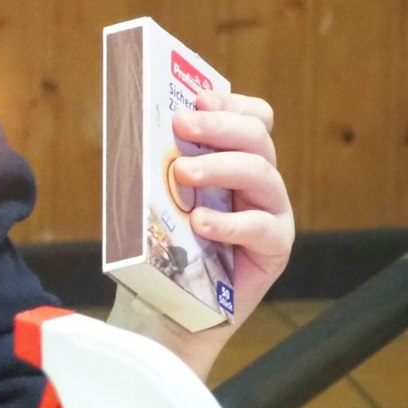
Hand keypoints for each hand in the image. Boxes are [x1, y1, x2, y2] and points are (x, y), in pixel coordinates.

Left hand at [109, 89, 295, 378]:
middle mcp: (259, 183)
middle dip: (220, 126)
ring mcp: (270, 215)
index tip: (198, 98)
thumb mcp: (155, 196)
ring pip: (262, 174)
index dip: (231, 103)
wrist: (164, 309)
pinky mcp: (273, 250)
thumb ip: (158, 164)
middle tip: (182, 125)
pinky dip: (229, 222)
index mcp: (235, 161)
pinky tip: (201, 223)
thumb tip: (134, 128)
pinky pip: (261, 228)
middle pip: (258, 138)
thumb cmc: (159, 247)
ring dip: (220, 167)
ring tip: (181, 174)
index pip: (254, 119)